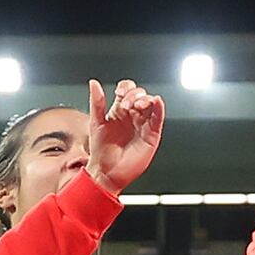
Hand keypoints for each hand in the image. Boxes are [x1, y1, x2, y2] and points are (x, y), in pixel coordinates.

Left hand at [82, 79, 165, 194]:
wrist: (106, 171)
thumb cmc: (100, 150)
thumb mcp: (96, 122)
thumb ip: (97, 102)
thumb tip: (94, 83)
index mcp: (119, 112)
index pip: (127, 91)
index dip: (125, 88)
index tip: (119, 93)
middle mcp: (132, 116)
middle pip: (140, 95)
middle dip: (134, 95)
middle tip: (126, 105)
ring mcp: (142, 125)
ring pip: (150, 105)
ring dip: (146, 100)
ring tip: (138, 105)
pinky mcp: (151, 135)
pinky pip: (158, 119)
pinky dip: (159, 109)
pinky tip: (157, 102)